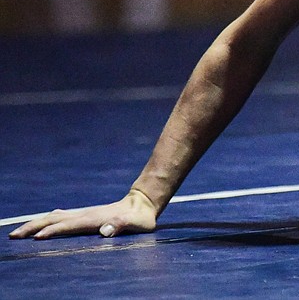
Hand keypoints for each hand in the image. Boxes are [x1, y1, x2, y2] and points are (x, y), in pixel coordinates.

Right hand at [8, 189, 157, 239]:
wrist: (143, 202)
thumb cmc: (141, 218)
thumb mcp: (137, 224)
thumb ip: (122, 226)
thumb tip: (105, 230)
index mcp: (94, 219)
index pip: (68, 226)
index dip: (53, 231)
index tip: (36, 238)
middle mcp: (85, 214)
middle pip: (54, 219)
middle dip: (33, 227)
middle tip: (13, 235)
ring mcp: (84, 213)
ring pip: (55, 217)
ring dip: (36, 223)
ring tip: (19, 231)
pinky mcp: (85, 214)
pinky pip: (62, 217)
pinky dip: (48, 219)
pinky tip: (43, 222)